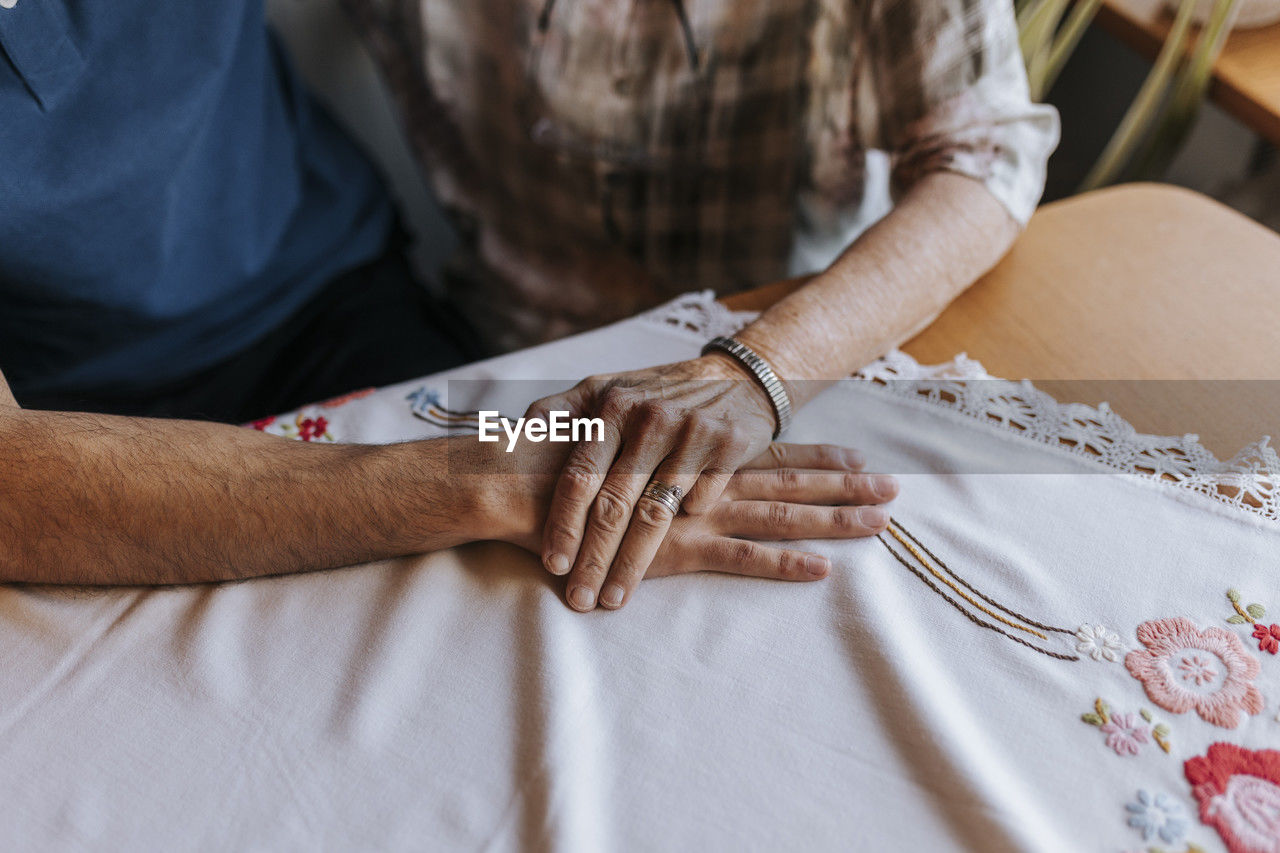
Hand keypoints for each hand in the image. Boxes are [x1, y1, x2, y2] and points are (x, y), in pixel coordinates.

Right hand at [483, 438, 896, 609]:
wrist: (519, 480)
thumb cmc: (558, 457)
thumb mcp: (607, 435)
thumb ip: (638, 441)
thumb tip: (656, 441)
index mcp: (690, 452)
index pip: (767, 453)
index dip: (815, 457)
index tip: (860, 458)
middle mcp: (702, 476)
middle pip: (787, 481)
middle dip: (843, 488)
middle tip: (894, 490)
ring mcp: (694, 511)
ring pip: (778, 514)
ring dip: (832, 520)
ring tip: (880, 525)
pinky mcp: (677, 548)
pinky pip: (741, 557)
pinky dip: (782, 564)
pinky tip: (822, 570)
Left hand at [526, 354, 797, 607]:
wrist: (735, 374)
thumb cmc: (657, 391)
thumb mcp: (605, 387)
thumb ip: (560, 410)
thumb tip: (513, 434)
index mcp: (612, 406)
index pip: (580, 476)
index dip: (564, 524)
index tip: (552, 565)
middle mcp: (650, 418)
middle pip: (614, 504)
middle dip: (593, 558)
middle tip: (579, 599)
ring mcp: (691, 431)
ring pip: (655, 513)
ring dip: (633, 563)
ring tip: (614, 597)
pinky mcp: (728, 445)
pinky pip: (700, 501)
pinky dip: (685, 529)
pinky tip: (670, 558)